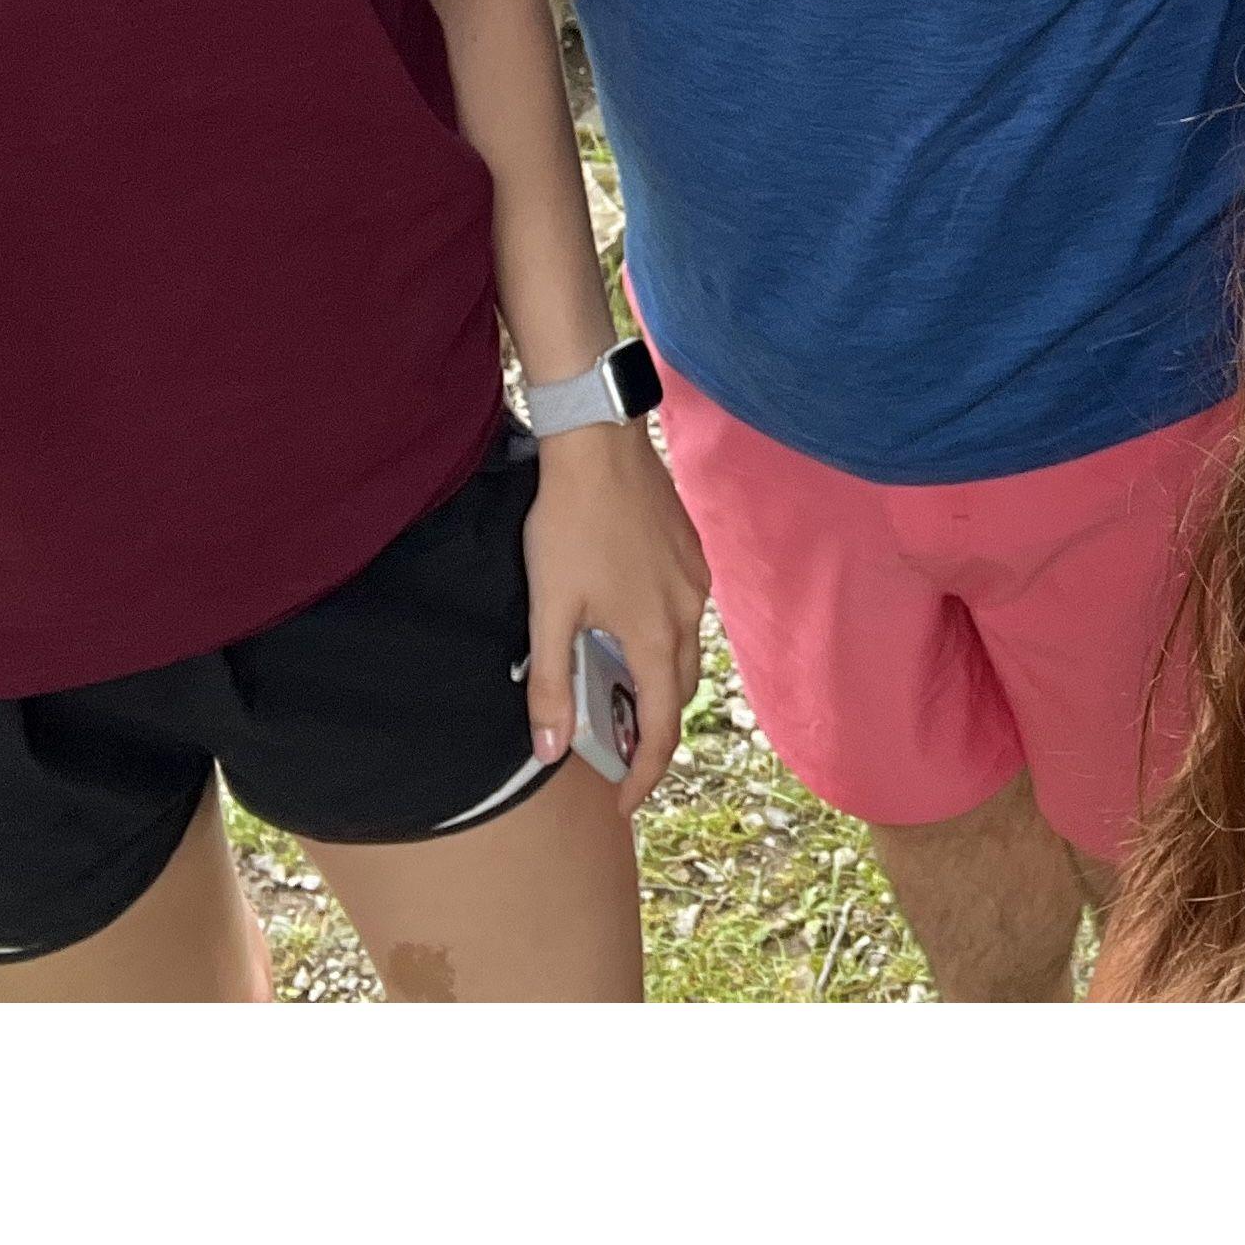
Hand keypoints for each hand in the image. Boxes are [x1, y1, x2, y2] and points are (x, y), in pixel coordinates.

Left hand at [519, 420, 710, 811]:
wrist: (598, 443)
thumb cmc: (570, 523)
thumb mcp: (549, 610)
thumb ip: (549, 684)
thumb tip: (551, 751)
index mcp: (656, 636)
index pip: (662, 729)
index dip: (644, 774)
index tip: (623, 801)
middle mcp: (689, 612)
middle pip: (679, 692)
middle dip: (652, 729)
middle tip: (613, 745)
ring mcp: (695, 579)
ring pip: (684, 650)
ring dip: (656, 679)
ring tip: (614, 685)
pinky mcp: (690, 551)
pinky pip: (685, 612)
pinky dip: (661, 637)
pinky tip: (625, 622)